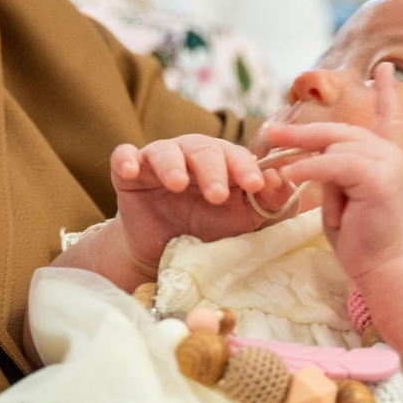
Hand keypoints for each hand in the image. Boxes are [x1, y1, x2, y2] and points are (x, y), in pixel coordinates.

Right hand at [107, 134, 288, 284]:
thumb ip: (268, 202)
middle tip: (217, 195)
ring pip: (165, 150)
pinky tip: (130, 170)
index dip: (246, 167)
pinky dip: (126, 159)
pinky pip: (123, 156)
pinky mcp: (128, 173)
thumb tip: (278, 180)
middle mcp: (190, 154)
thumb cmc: (210, 230)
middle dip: (212, 170)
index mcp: (222, 161)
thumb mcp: (245, 220)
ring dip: (172, 164)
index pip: (236, 155)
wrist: (165, 253)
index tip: (255, 185)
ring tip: (177, 184)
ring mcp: (158, 161)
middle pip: (202, 149)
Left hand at [260, 65, 402, 280]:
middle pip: (342, 131)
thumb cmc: (361, 238)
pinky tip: (291, 175)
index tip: (383, 68)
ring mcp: (389, 164)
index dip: (385, 93)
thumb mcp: (343, 196)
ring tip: (277, 161)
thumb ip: (333, 171)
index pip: (389, 118)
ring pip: (337, 145)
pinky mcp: (378, 178)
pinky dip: (310, 169)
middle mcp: (392, 155)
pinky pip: (335, 164)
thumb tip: (312, 157)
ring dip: (303, 151)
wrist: (383, 267)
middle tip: (270, 132)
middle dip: (304, 133)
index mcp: (387, 157)